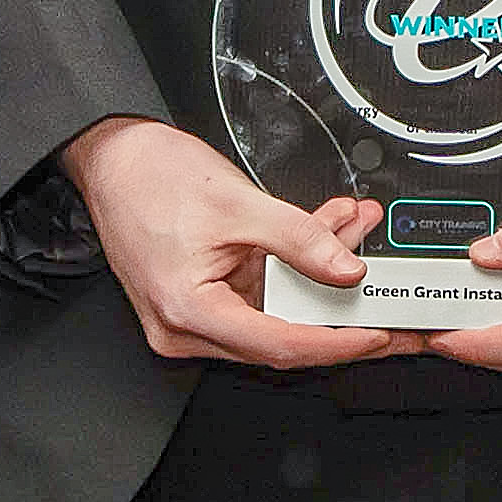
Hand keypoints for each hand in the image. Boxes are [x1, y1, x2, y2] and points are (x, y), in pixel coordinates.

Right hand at [63, 116, 420, 369]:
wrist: (112, 157)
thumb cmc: (149, 177)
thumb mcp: (238, 202)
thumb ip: (299, 238)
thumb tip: (346, 271)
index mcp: (187, 311)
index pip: (282, 345)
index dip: (339, 342)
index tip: (380, 334)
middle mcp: (185, 327)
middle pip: (283, 333)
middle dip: (338, 300)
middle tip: (388, 293)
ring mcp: (191, 316)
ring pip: (276, 309)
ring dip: (318, 272)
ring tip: (352, 229)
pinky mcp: (201, 298)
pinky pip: (260, 291)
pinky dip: (293, 264)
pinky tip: (323, 232)